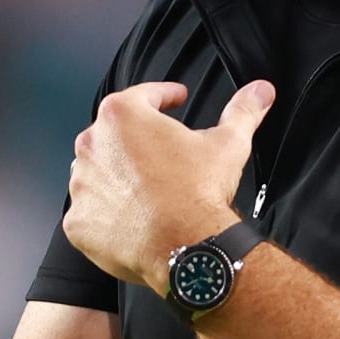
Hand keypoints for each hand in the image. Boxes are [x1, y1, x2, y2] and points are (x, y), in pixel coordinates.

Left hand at [63, 80, 275, 287]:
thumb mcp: (228, 144)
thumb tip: (261, 91)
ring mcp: (81, 185)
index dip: (165, 96)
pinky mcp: (78, 222)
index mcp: (122, 116)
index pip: (144, 96)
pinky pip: (90, 212)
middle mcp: (93, 145)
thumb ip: (242, 111)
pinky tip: (132, 217)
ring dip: (118, 176)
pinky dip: (107, 213)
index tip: (177, 99)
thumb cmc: (200, 191)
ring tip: (149, 189)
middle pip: (115, 133)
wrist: (186, 248)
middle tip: (165, 152)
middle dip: (138, 139)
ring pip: (98, 172)